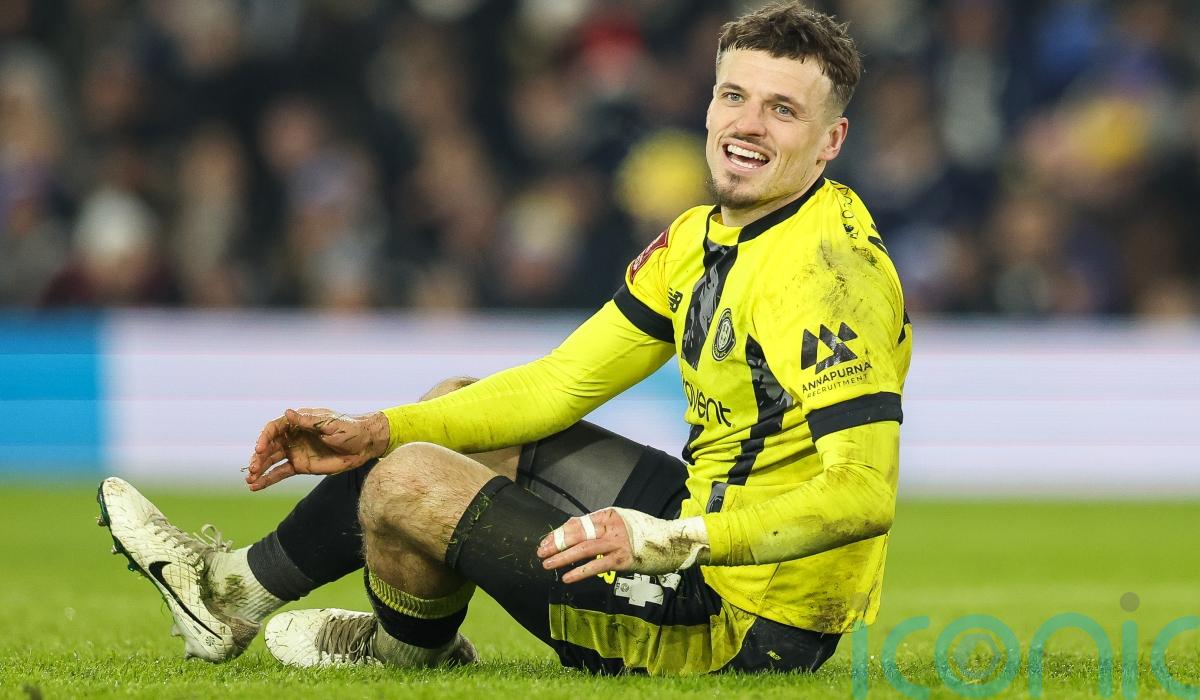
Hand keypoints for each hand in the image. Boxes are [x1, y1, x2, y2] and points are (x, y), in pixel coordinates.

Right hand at [245, 408, 389, 490]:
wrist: (364, 446)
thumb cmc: (349, 429)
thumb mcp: (330, 424)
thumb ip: (309, 422)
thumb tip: (288, 412)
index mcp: (298, 422)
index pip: (274, 428)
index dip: (264, 438)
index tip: (259, 449)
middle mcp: (292, 436)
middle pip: (269, 446)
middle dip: (259, 457)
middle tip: (253, 468)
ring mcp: (295, 452)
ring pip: (272, 460)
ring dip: (260, 469)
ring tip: (250, 480)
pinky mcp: (300, 466)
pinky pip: (280, 473)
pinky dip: (268, 479)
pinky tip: (255, 486)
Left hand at [537, 508, 634, 582]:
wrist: (669, 542)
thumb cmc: (642, 532)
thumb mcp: (618, 521)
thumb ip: (596, 524)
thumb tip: (571, 525)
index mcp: (608, 515)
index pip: (578, 523)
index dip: (560, 533)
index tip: (546, 542)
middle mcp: (611, 527)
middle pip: (578, 534)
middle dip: (557, 544)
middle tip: (541, 552)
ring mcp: (617, 543)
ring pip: (584, 549)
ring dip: (564, 557)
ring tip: (548, 564)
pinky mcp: (623, 560)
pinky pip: (597, 566)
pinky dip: (580, 572)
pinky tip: (567, 577)